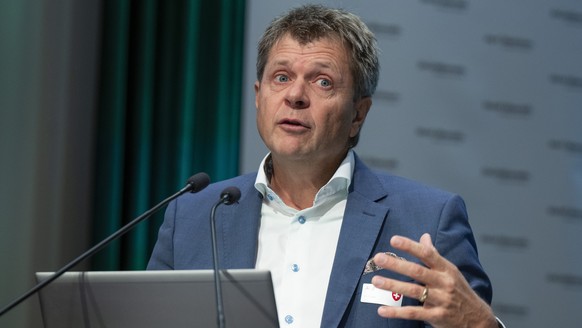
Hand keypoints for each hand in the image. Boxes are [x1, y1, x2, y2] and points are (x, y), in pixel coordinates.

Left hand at [371, 233, 497, 327]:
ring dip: (393, 285)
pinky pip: (413, 313)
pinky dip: (396, 312)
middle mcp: (443, 283)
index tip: (394, 240)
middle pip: (417, 271)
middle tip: (379, 258)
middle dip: (396, 264)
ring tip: (376, 281)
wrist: (477, 319)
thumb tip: (424, 236)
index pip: (427, 254)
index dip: (410, 246)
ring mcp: (440, 300)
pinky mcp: (436, 316)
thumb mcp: (450, 271)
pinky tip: (382, 310)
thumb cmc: (459, 291)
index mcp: (446, 269)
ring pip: (413, 291)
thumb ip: (434, 255)